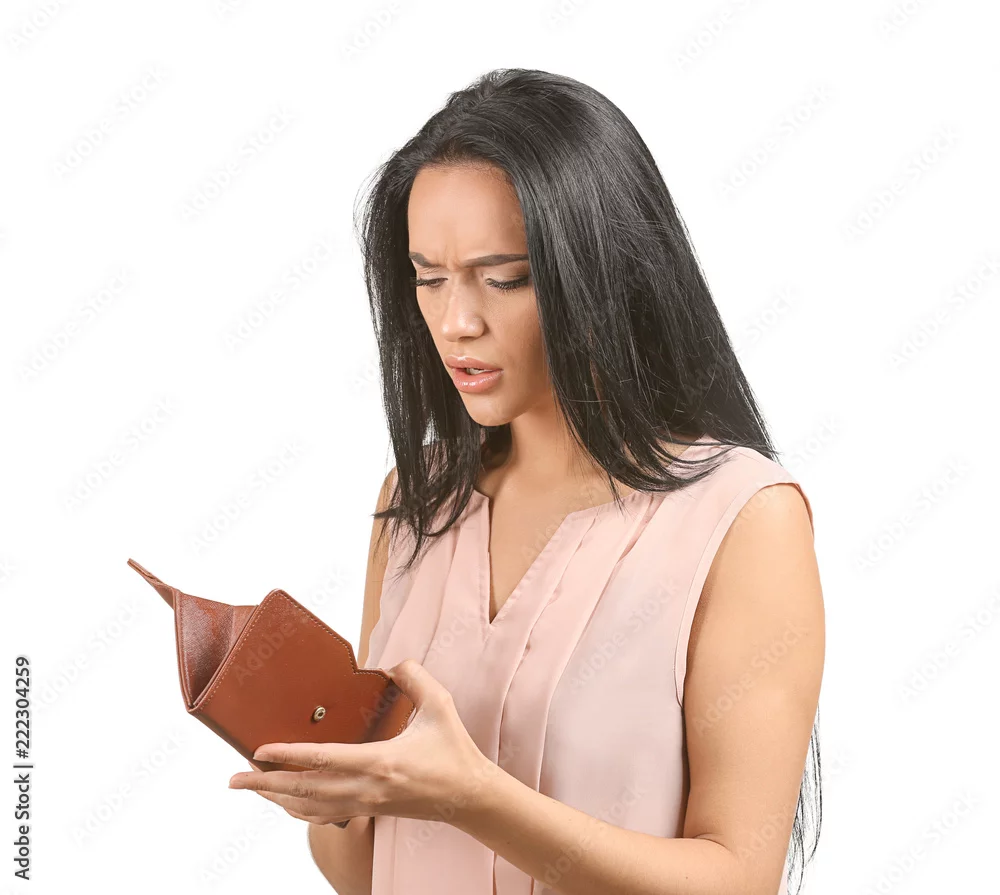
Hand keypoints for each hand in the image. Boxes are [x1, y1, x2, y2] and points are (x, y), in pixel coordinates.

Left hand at [227, 659, 491, 826]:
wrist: (468, 797)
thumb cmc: (454, 751)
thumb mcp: (439, 705)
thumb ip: (415, 677)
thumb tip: (392, 662)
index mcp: (380, 761)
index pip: (323, 760)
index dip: (288, 756)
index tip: (258, 750)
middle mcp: (366, 787)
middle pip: (304, 790)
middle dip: (265, 785)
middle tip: (233, 778)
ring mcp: (365, 803)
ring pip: (308, 808)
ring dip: (275, 799)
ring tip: (250, 788)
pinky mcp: (369, 811)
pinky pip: (323, 815)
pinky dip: (298, 810)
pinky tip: (286, 803)